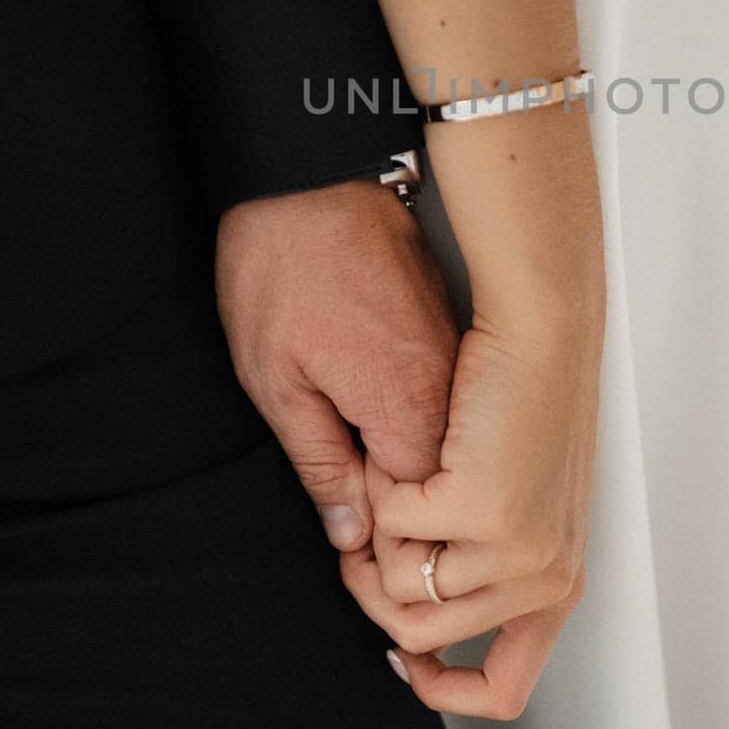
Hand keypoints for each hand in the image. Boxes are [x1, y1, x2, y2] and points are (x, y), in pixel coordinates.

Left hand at [215, 176, 458, 551]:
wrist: (310, 176)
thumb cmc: (282, 267)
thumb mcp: (276, 381)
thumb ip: (319, 466)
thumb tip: (351, 530)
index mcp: (406, 406)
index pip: (422, 515)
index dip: (385, 543)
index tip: (350, 552)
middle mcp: (446, 384)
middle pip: (442, 483)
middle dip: (399, 511)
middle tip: (345, 508)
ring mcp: (452, 353)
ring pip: (447, 444)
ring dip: (405, 465)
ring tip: (354, 462)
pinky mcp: (447, 328)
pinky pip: (443, 402)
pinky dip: (414, 422)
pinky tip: (370, 414)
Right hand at [340, 294, 603, 719]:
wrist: (542, 331)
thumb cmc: (524, 400)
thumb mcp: (521, 500)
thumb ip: (484, 566)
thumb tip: (413, 629)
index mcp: (558, 584)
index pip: (505, 691)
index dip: (443, 688)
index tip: (403, 655)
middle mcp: (546, 579)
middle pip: (423, 636)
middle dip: (376, 588)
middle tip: (367, 537)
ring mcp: (516, 551)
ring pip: (398, 585)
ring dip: (378, 532)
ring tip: (397, 479)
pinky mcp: (481, 510)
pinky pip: (390, 528)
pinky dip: (383, 487)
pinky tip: (413, 447)